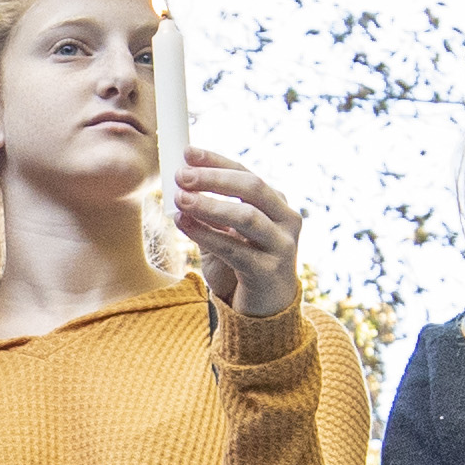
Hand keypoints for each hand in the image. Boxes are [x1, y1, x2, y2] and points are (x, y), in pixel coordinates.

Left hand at [173, 149, 309, 322]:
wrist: (263, 311)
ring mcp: (281, 245)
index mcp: (275, 204)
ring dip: (210, 205)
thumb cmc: (241, 265)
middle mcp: (286, 220)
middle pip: (252, 188)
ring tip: (181, 200)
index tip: (187, 152)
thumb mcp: (225, 233)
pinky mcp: (269, 271)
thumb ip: (209, 211)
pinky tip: (185, 225)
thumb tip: (178, 185)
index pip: (246, 173)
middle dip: (214, 179)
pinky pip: (235, 249)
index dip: (216, 161)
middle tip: (182, 176)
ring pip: (247, 217)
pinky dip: (207, 235)